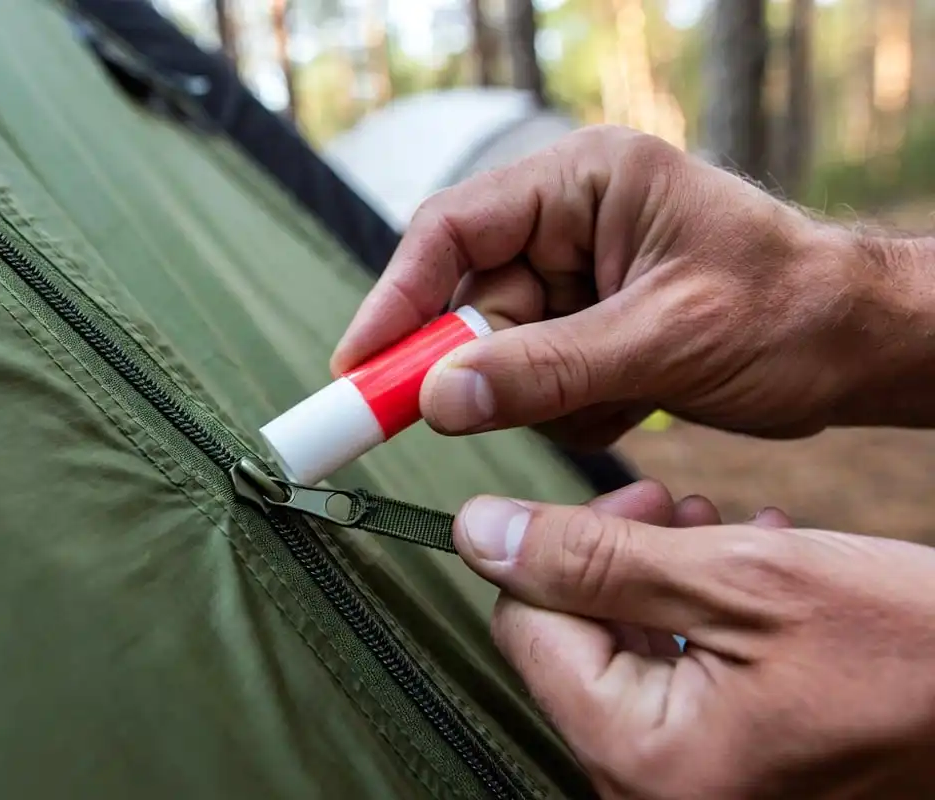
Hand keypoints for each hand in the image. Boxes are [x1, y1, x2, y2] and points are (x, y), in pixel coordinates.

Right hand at [331, 125, 934, 446]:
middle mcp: (570, 221)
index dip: (395, 301)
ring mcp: (578, 278)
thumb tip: (439, 398)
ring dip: (546, 397)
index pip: (452, 231)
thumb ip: (548, 369)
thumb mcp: (667, 340)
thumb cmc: (793, 313)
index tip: (356, 371)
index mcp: (584, 182)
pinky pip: (537, 382)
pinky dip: (574, 410)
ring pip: (501, 356)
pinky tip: (636, 401)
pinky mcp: (589, 328)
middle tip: (481, 416)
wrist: (863, 348)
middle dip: (488, 369)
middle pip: (470, 302)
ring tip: (625, 396)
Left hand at [454, 483, 934, 797]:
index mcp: (645, 759)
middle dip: (620, 563)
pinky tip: (756, 572)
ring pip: (630, 657)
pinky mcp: (736, 778)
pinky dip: (705, 623)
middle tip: (680, 506)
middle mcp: (656, 794)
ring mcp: (698, 791)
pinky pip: (682, 688)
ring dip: (667, 581)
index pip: (527, 631)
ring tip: (729, 530)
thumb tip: (478, 532)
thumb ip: (594, 558)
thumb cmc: (911, 650)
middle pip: (577, 647)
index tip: (629, 500)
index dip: (558, 550)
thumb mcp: (742, 577)